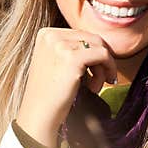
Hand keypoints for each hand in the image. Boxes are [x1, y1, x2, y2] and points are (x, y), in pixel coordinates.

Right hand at [15, 27, 117, 147]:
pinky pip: (103, 55)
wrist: (39, 114)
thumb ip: (73, 48)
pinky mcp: (72, 58)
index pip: (82, 34)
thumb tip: (103, 43)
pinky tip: (97, 87)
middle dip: (102, 60)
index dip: (94, 52)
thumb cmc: (51, 93)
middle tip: (103, 80)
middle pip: (93, 38)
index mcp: (46, 34)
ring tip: (95, 87)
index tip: (97, 70)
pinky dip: (108, 69)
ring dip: (104, 68)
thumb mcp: (57, 62)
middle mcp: (52, 35)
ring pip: (100, 47)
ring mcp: (61, 45)